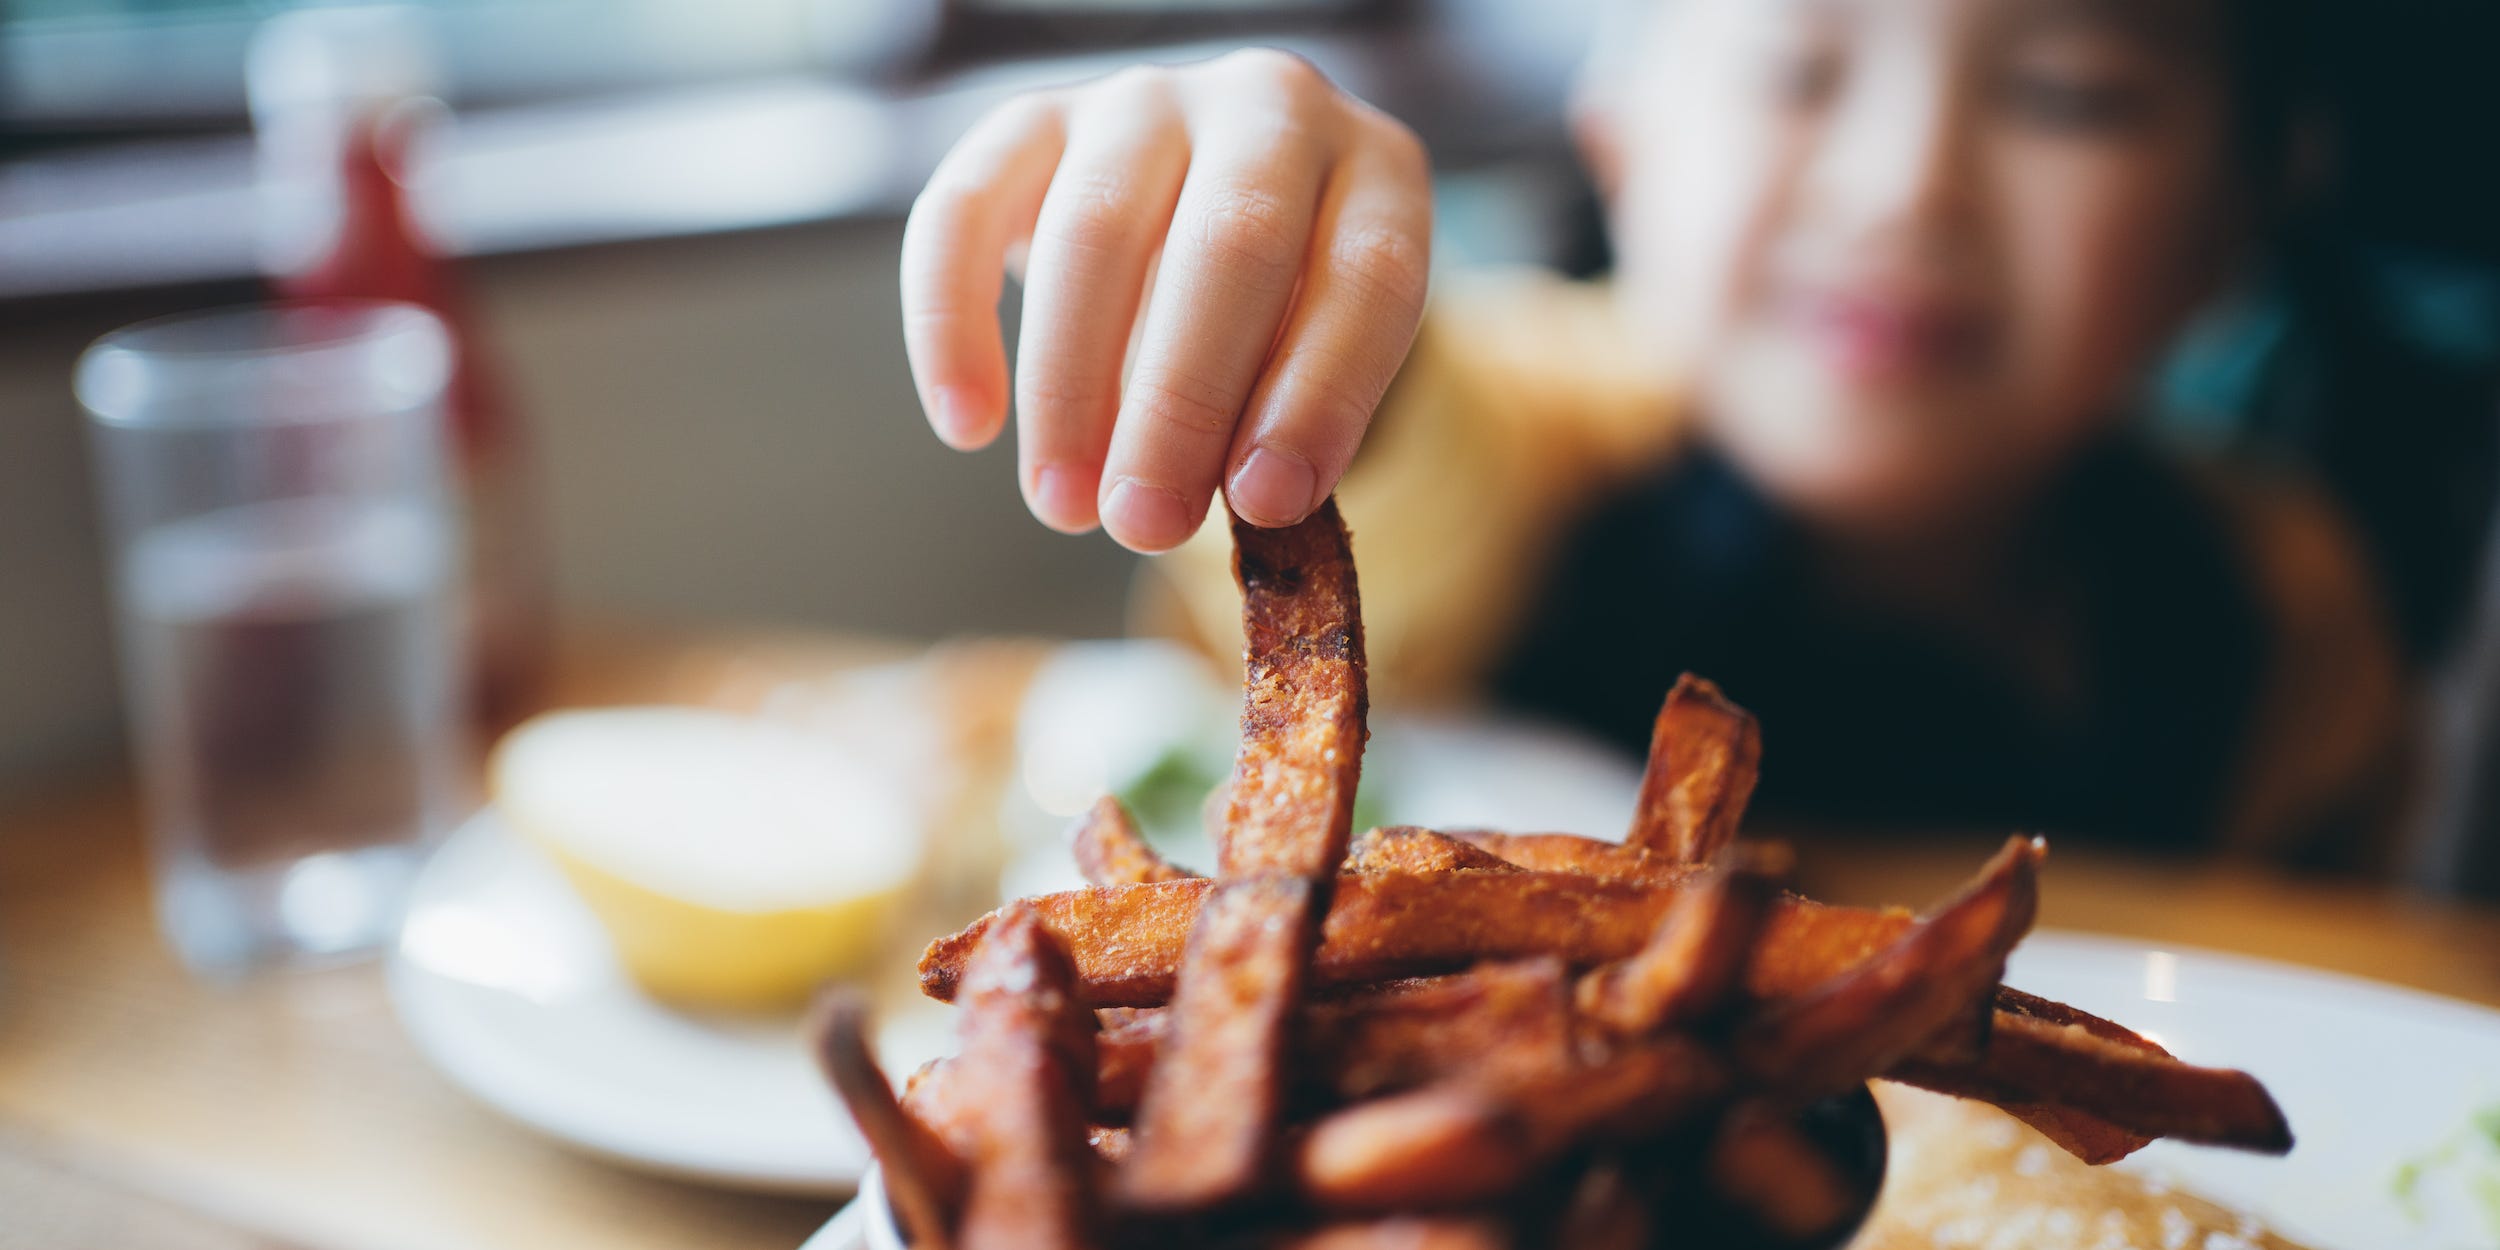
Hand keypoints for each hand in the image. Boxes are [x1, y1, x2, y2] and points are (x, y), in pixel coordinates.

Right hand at [901, 49, 1432, 551]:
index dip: (1318, 397)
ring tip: (1065, 505)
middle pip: (1231, 246)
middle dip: (1183, 403)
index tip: (1264, 505)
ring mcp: (1146, 102)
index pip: (1366, 277)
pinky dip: (952, 324)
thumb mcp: (1316, 353)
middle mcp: (1268, 108)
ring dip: (1071, 384)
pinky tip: (968, 426)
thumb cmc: (1275, 311)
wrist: (1198, 205)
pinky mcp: (1032, 119)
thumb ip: (1290, 415)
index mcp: (1373, 170)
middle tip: (1146, 523)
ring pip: (1096, 229)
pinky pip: (965, 212)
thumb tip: (1246, 502)